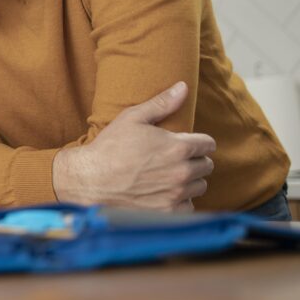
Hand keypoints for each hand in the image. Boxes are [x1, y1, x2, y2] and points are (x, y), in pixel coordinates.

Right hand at [53, 82, 215, 211]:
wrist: (91, 180)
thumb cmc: (110, 147)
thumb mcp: (132, 118)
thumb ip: (162, 103)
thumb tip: (183, 87)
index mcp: (178, 147)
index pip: (208, 145)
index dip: (199, 142)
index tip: (188, 144)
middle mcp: (182, 172)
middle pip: (206, 166)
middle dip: (194, 161)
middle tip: (174, 160)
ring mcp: (176, 194)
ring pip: (199, 187)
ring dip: (189, 182)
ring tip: (169, 176)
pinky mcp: (168, 212)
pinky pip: (188, 206)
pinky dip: (180, 201)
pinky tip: (164, 193)